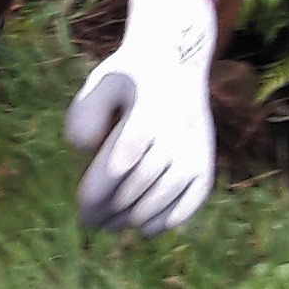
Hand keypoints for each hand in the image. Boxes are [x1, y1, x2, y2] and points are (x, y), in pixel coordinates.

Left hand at [65, 0, 216, 235]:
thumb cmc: (129, 77)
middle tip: (90, 224)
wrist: (176, 59)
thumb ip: (86, 111)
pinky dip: (172, 218)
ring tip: (111, 227)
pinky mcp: (206, 159)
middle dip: (112, 210)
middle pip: (139, 184)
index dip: (101, 190)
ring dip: (136, 218)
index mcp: (148, 111)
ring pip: (164, 195)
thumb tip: (85, 148)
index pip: (121, 161)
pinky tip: (147, 230)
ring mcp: (195, 148)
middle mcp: (175, 132)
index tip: (82, 208)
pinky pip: (194, 197)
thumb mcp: (101, 81)